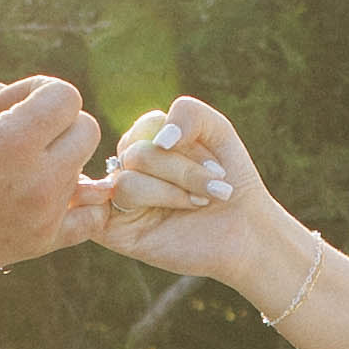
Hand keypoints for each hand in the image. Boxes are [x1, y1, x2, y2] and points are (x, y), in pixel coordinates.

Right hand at [0, 76, 105, 273]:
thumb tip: (33, 104)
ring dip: (60, 161)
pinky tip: (54, 194)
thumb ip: (1, 94)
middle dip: (57, 123)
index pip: (67, 97)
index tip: (10, 105)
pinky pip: (88, 221)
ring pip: (84, 172)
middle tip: (20, 134)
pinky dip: (79, 205)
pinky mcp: (40, 243)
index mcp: (15, 141)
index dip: (40, 90)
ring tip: (18, 167)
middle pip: (86, 132)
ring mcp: (43, 215)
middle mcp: (38, 181)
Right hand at [93, 94, 298, 286]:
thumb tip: (157, 140)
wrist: (248, 235)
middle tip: (218, 190)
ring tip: (199, 205)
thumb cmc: (234, 184)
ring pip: (126, 183)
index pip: (149, 125)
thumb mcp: (219, 133)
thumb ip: (188, 113)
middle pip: (139, 155)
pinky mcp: (115, 231)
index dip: (188, 144)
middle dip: (186, 172)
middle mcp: (130, 167)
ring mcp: (120, 198)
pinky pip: (100, 211)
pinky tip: (160, 217)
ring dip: (171, 194)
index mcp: (148, 140)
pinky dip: (117, 209)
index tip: (220, 167)